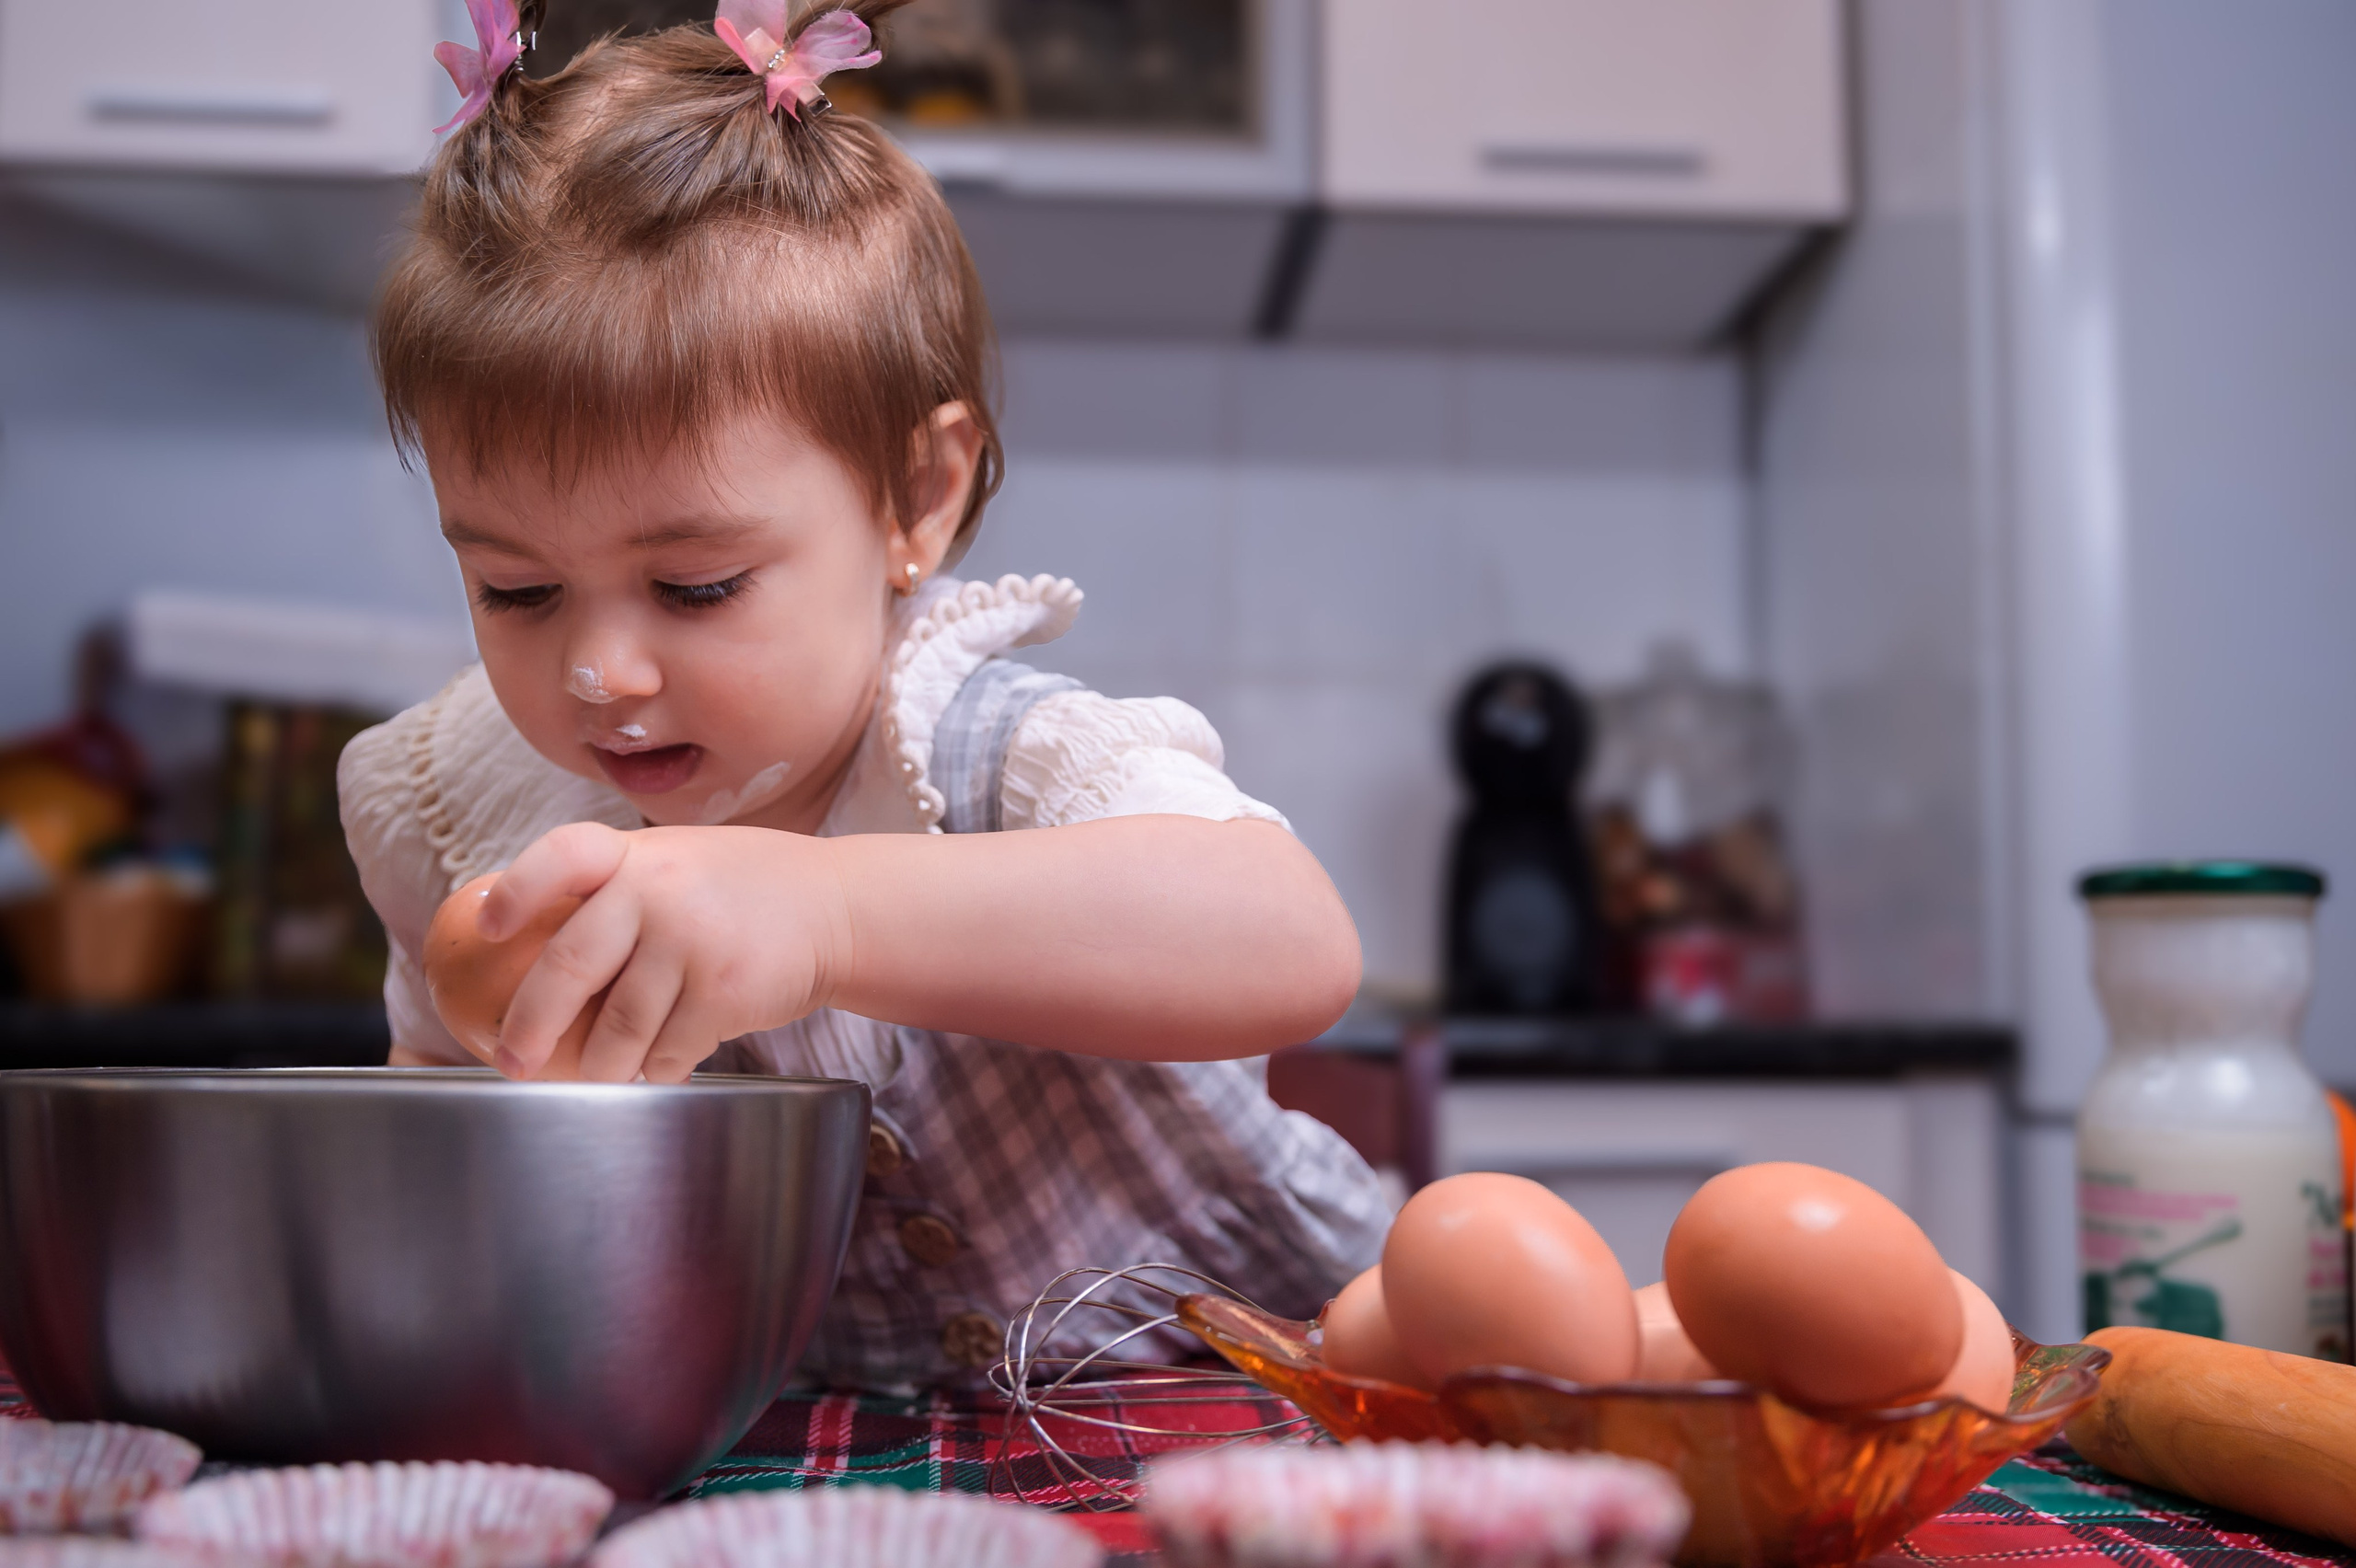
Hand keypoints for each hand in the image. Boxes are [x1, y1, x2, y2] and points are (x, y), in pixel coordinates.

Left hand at [479, 822, 849, 1082]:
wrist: (838, 908)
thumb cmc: (744, 889)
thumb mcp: (678, 862)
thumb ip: (616, 888)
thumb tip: (519, 942)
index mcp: (638, 854)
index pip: (562, 855)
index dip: (519, 890)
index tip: (486, 926)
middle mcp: (660, 891)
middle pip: (569, 964)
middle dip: (530, 1026)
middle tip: (512, 1062)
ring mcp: (693, 942)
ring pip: (617, 1029)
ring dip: (600, 1068)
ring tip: (595, 1079)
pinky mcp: (724, 993)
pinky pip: (667, 1052)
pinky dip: (658, 1068)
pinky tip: (664, 1063)